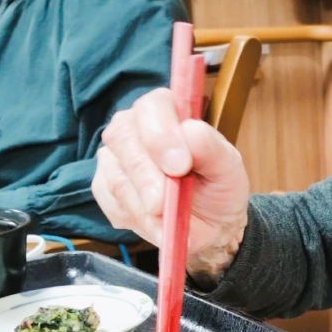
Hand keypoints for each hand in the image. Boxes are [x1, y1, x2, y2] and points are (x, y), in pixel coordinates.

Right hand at [92, 89, 250, 282]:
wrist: (212, 223)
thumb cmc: (218, 185)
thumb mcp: (227, 166)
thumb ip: (211, 147)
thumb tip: (190, 131)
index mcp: (167, 111)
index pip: (152, 107)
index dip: (161, 135)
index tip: (179, 166)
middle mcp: (134, 128)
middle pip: (123, 138)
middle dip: (145, 175)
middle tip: (163, 203)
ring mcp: (115, 158)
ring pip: (116, 177)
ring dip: (144, 205)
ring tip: (169, 218)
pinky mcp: (104, 188)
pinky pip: (112, 203)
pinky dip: (137, 219)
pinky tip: (158, 224)